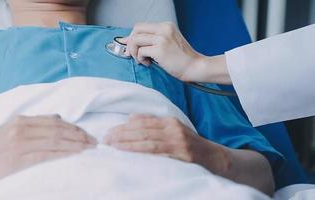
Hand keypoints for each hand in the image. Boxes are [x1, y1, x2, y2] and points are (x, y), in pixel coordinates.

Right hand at [0, 115, 96, 192]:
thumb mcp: (10, 129)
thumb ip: (33, 123)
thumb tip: (57, 118)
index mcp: (21, 120)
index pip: (53, 121)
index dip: (72, 126)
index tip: (85, 132)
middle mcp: (22, 129)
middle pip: (57, 129)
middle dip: (78, 135)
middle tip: (93, 140)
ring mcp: (20, 143)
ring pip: (55, 140)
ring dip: (75, 144)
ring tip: (88, 147)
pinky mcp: (19, 159)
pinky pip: (47, 154)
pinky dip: (63, 153)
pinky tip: (74, 153)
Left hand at [103, 114, 229, 170]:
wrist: (214, 157)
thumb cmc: (190, 145)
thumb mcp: (173, 130)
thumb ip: (153, 123)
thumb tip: (131, 118)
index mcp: (169, 121)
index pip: (142, 121)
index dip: (124, 127)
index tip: (109, 132)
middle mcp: (173, 128)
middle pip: (142, 130)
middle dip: (121, 135)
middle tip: (105, 140)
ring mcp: (178, 141)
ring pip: (147, 140)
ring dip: (128, 143)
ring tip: (112, 146)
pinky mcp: (182, 154)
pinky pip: (158, 152)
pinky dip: (141, 151)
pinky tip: (129, 152)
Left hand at [123, 22, 231, 83]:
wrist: (195, 67)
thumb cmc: (182, 59)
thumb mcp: (169, 43)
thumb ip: (153, 40)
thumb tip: (130, 41)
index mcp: (166, 26)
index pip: (141, 26)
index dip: (132, 36)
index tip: (129, 46)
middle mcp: (164, 29)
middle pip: (136, 30)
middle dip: (130, 43)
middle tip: (132, 55)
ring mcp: (162, 38)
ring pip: (135, 40)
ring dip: (134, 52)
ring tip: (142, 60)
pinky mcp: (160, 49)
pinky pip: (140, 52)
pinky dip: (140, 59)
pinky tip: (148, 64)